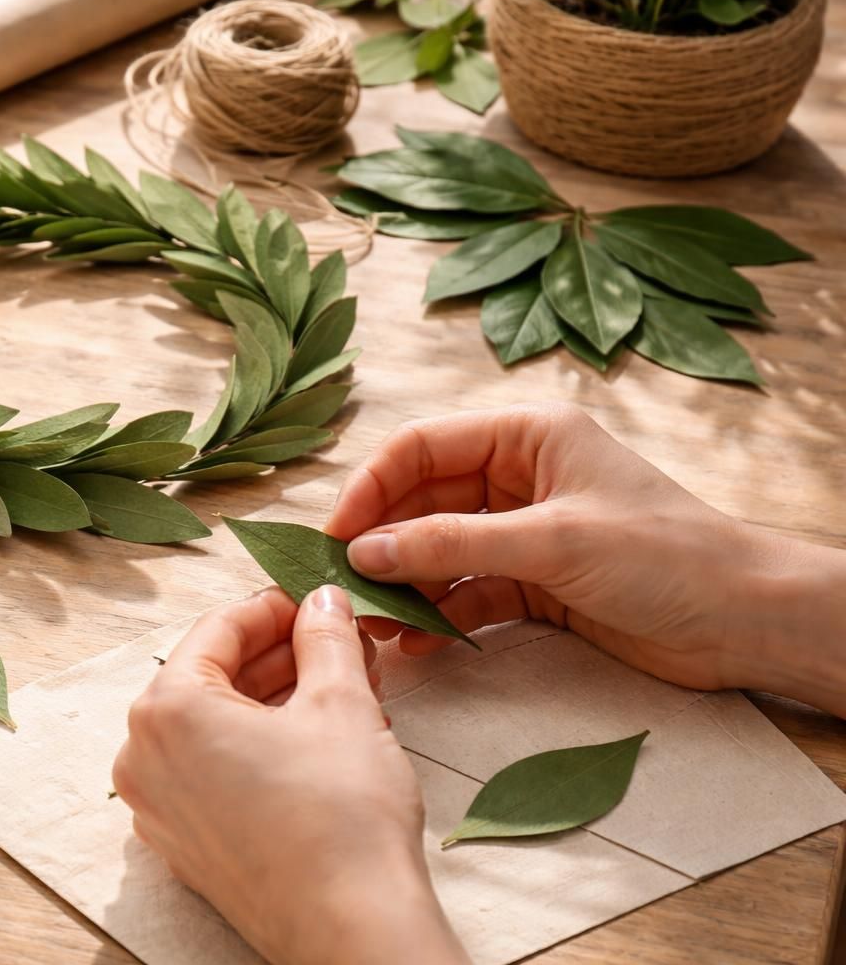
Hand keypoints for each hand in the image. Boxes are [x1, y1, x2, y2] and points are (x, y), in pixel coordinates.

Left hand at [112, 586, 466, 964]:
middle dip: (280, 656)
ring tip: (342, 686)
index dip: (274, 607)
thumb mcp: (341, 702)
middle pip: (212, 678)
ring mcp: (160, 808)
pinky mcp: (186, 847)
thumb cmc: (340, 816)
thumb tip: (322, 603)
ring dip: (276, 700)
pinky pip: (214, 772)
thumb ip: (325, 638)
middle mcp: (144, 758)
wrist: (351, 929)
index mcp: (165, 710)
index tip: (314, 601)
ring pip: (215, 727)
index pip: (216, 629)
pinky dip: (259, 747)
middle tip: (338, 642)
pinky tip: (316, 737)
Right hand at [328, 402, 845, 713]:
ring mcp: (526, 532)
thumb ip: (452, 546)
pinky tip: (416, 643)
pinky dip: (441, 615)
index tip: (334, 535)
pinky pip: (468, 592)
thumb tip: (365, 552)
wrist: (745, 622)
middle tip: (341, 586)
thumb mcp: (550, 543)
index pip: (423, 448)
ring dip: (406, 585)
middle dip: (384, 543)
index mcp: (528, 436)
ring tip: (373, 624)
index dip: (372, 488)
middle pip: (425, 501)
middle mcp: (521, 476)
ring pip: (442, 551)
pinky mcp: (536, 584)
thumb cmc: (664, 556)